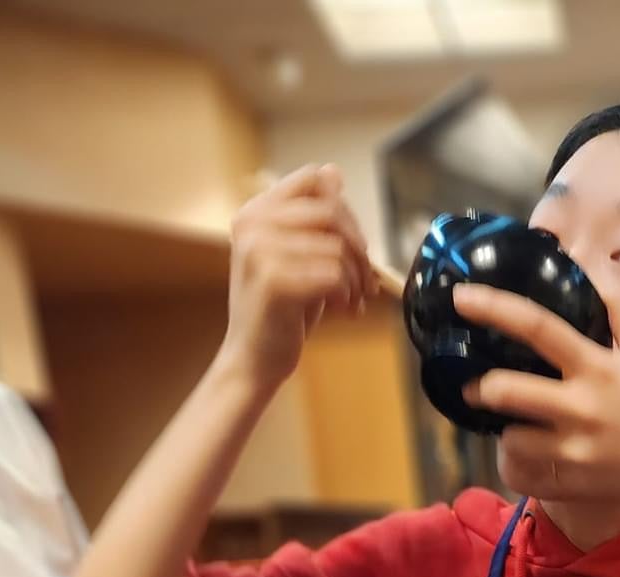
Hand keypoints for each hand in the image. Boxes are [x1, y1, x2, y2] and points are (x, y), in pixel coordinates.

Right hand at [218, 166, 376, 396]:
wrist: (254, 359)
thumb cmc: (281, 311)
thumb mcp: (299, 256)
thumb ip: (314, 218)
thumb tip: (334, 173)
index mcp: (255, 212)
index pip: (313, 179)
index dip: (344, 208)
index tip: (354, 244)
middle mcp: (253, 224)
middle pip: (331, 211)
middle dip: (359, 247)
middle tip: (366, 281)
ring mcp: (260, 251)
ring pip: (337, 246)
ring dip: (357, 278)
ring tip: (353, 301)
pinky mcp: (274, 281)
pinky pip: (334, 274)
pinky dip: (348, 294)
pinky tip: (344, 311)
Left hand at [453, 286, 619, 511]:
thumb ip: (618, 312)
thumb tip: (593, 277)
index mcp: (597, 367)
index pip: (538, 327)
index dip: (495, 308)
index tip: (462, 298)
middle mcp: (581, 408)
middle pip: (508, 390)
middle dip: (481, 387)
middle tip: (476, 386)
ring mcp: (575, 450)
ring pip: (511, 439)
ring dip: (503, 430)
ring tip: (509, 425)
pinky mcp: (574, 484)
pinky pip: (524, 475)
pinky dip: (517, 464)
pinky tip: (524, 456)